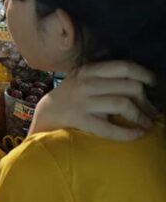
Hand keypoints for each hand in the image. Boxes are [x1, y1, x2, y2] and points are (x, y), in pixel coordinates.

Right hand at [30, 61, 157, 140]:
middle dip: (146, 100)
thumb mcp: (84, 77)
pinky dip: (129, 133)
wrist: (48, 112)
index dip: (144, 75)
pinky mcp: (80, 120)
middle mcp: (87, 83)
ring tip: (147, 123)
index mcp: (90, 70)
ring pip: (123, 104)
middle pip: (129, 87)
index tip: (153, 84)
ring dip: (141, 116)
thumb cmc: (72, 94)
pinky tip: (137, 134)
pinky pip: (110, 128)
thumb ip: (105, 73)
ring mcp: (83, 102)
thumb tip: (139, 79)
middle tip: (151, 110)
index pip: (124, 67)